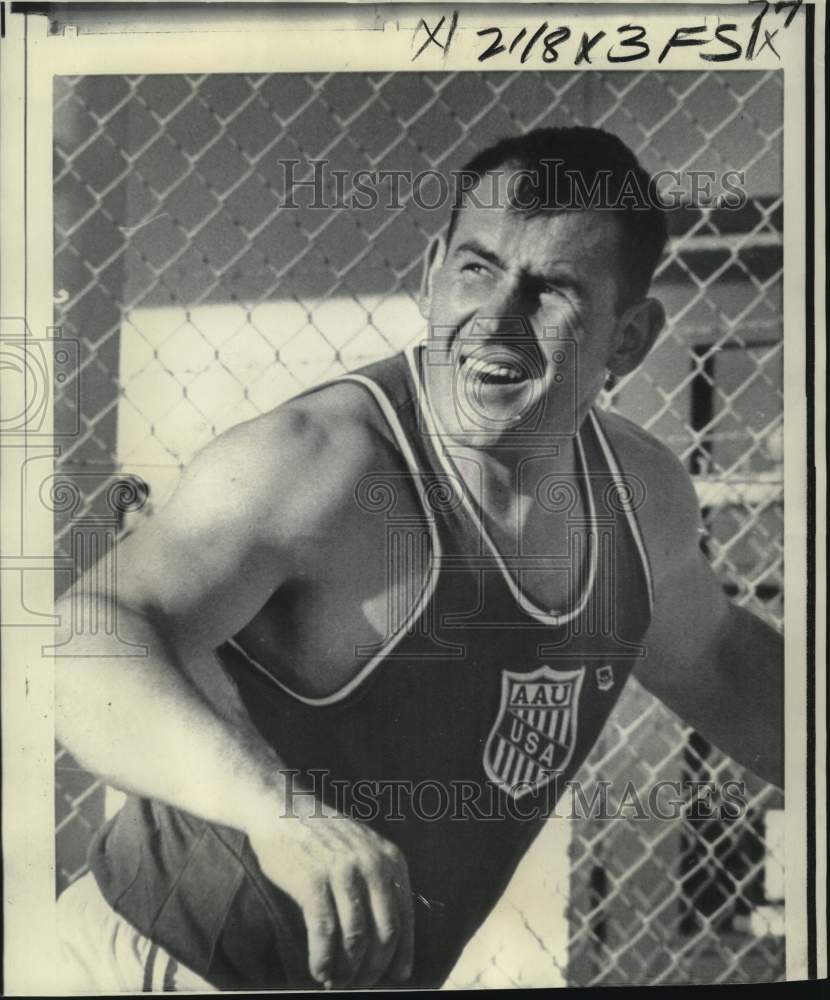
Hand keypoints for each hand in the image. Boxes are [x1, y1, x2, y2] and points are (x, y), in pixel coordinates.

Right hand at [248, 807, 413, 987]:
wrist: (282, 808)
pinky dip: (323, 960)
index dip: (400, 957)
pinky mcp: (312, 881)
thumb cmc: (324, 836)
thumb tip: (393, 942)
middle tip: (360, 986)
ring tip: (338, 982)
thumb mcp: (365, 849)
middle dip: (374, 970)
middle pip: (385, 935)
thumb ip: (381, 885)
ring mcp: (342, 872)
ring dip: (348, 971)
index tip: (393, 979)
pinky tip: (319, 971)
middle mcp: (372, 865)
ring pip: (356, 939)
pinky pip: (324, 933)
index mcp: (391, 860)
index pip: (405, 921)